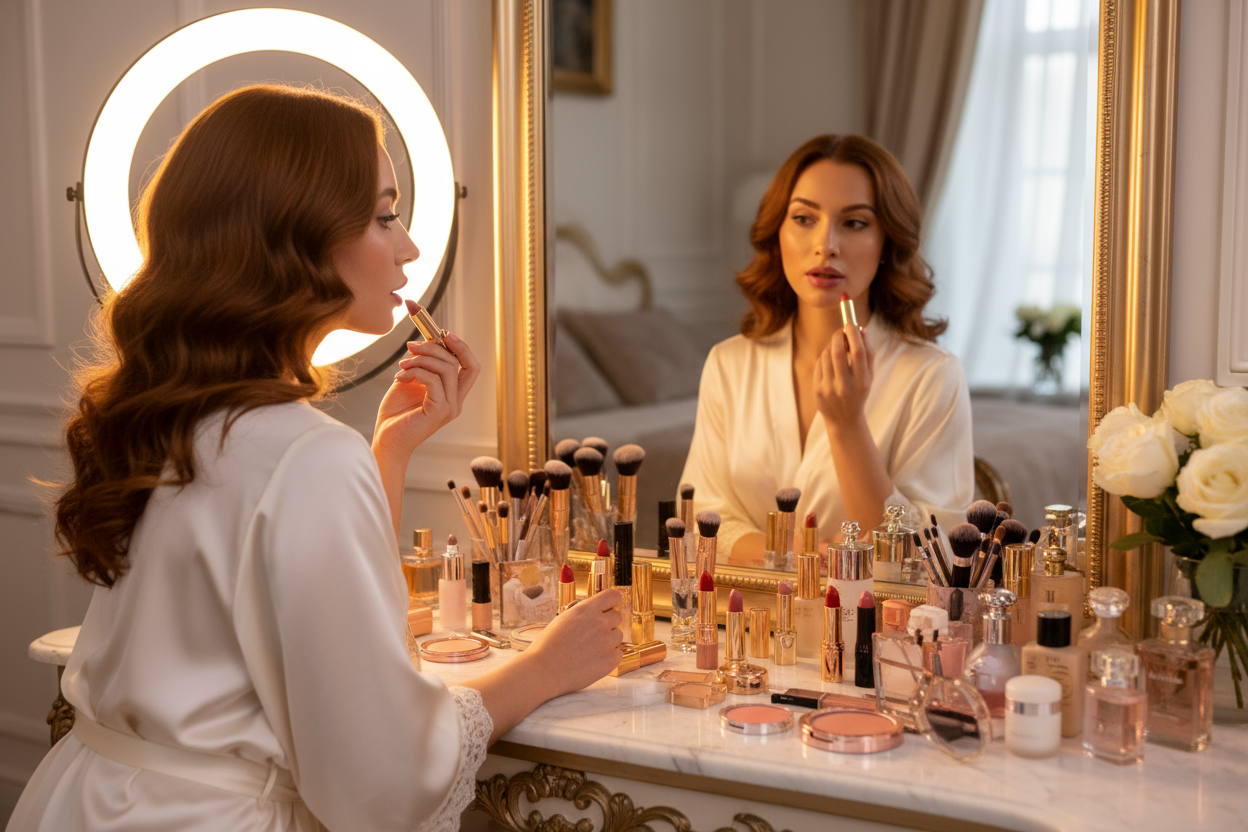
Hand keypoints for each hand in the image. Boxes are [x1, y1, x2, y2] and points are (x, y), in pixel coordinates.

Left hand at [374, 332, 480, 455]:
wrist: (386, 440)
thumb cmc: (396, 414)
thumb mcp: (410, 381)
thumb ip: (421, 365)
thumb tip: (423, 343)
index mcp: (452, 395)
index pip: (470, 366)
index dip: (461, 347)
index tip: (444, 333)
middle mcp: (455, 402)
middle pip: (459, 362)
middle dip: (435, 347)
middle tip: (411, 346)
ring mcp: (450, 407)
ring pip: (446, 368)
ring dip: (421, 359)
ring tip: (401, 365)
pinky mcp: (439, 411)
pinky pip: (432, 379)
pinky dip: (415, 371)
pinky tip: (400, 377)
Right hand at [526, 588, 623, 694]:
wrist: (544, 670)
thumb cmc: (548, 646)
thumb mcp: (563, 619)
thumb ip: (583, 614)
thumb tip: (594, 611)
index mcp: (587, 609)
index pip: (613, 596)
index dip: (611, 603)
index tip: (607, 609)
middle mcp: (600, 622)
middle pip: (617, 616)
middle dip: (608, 623)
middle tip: (593, 634)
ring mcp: (607, 641)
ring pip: (618, 635)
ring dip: (608, 640)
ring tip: (590, 649)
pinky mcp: (610, 660)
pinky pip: (618, 653)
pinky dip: (609, 657)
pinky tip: (593, 660)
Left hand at [813, 324, 873, 429]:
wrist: (844, 419)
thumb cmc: (859, 392)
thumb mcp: (869, 376)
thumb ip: (868, 352)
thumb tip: (860, 328)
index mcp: (862, 382)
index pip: (858, 352)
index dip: (853, 335)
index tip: (851, 324)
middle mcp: (845, 386)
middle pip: (838, 352)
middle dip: (838, 336)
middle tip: (840, 331)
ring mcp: (829, 389)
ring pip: (826, 356)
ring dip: (832, 347)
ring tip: (838, 351)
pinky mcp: (818, 390)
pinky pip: (819, 364)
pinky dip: (825, 358)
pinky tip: (830, 364)